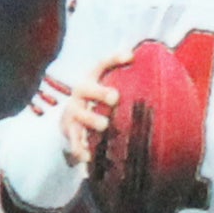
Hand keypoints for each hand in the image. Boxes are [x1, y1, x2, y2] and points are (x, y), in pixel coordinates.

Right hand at [59, 50, 129, 166]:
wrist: (69, 123)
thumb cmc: (96, 102)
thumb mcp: (105, 88)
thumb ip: (123, 77)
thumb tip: (143, 63)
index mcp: (90, 81)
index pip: (101, 65)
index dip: (114, 58)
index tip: (130, 56)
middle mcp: (79, 95)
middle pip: (85, 89)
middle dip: (99, 92)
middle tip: (114, 96)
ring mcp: (73, 114)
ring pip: (79, 116)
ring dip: (91, 119)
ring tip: (104, 125)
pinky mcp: (70, 134)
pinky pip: (74, 142)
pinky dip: (80, 149)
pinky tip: (88, 157)